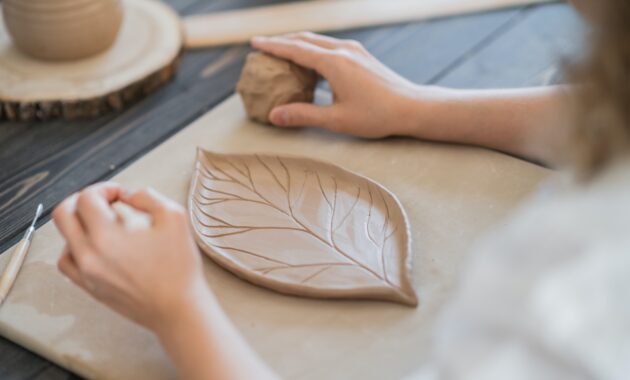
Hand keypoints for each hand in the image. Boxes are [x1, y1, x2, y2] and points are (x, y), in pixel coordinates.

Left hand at [52, 182, 206, 332]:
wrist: (178, 309)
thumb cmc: (179, 266)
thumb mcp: (174, 217)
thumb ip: (147, 197)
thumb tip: (127, 195)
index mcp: (106, 236)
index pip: (87, 198)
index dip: (105, 188)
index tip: (122, 195)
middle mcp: (89, 255)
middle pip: (63, 214)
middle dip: (83, 200)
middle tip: (106, 202)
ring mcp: (86, 274)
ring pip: (64, 238)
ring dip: (81, 224)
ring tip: (107, 226)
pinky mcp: (90, 288)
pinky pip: (68, 263)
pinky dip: (76, 248)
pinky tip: (98, 247)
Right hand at [251, 32, 445, 137]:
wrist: (412, 107)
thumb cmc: (376, 116)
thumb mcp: (336, 120)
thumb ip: (303, 115)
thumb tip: (274, 116)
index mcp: (334, 62)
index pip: (295, 49)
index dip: (272, 46)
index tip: (253, 43)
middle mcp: (343, 50)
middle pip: (304, 39)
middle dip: (281, 41)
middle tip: (262, 46)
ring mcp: (354, 51)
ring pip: (318, 41)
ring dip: (298, 44)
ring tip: (281, 52)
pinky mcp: (361, 56)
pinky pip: (330, 47)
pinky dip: (313, 50)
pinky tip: (310, 62)